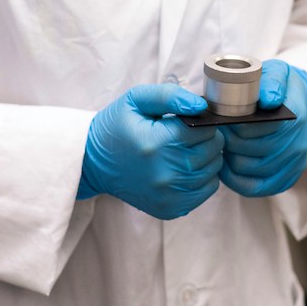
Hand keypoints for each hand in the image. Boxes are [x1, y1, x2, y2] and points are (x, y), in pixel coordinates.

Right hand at [77, 85, 223, 219]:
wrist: (93, 162)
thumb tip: (200, 106)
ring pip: (213, 171)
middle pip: (212, 151)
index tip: (189, 119)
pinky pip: (206, 191)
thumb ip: (170, 96)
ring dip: (207, 157)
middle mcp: (165, 174)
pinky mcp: (170, 209)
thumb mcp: (136, 99)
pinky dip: (203, 177)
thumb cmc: (117, 126)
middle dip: (207, 137)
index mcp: (157, 143)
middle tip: (188, 132)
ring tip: (185, 148)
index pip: (205, 130)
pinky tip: (184, 166)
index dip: (202, 120)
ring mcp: (168, 196)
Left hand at [219, 60, 306, 197]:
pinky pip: (255, 188)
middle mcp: (295, 146)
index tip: (220, 118)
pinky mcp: (286, 179)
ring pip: (248, 170)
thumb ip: (273, 82)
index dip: (231, 125)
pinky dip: (235, 179)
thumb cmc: (284, 87)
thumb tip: (267, 100)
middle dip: (227, 141)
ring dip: (229, 159)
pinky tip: (226, 166)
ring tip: (221, 144)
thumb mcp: (279, 73)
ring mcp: (292, 166)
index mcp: (293, 120)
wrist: (304, 102)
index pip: (253, 129)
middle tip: (217, 130)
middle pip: (248, 152)